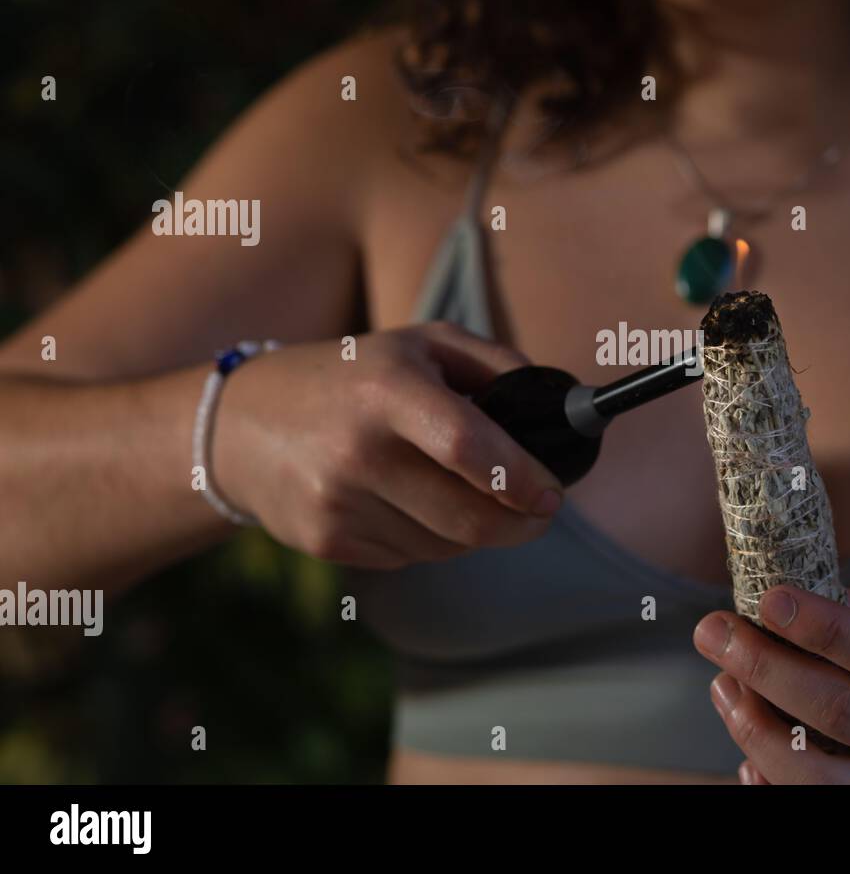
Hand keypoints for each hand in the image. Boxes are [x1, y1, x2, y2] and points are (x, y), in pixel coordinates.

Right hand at [212, 322, 564, 567]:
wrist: (238, 426)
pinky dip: (428, 540)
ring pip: (445, 546)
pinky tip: (405, 503)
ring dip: (471, 530)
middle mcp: (357, 449)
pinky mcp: (325, 541)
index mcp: (387, 389)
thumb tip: (558, 408)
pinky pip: (409, 558)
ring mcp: (337, 502)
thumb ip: (495, 365)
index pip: (466, 445)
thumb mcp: (421, 344)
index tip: (552, 495)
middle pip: (466, 517)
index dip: (519, 478)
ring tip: (457, 493)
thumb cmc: (351, 377)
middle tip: (537, 514)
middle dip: (518, 524)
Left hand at [693, 576, 849, 783]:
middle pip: (841, 712)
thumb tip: (842, 598)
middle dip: (766, 667)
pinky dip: (775, 783)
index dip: (825, 628)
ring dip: (758, 731)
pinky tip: (747, 748)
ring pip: (823, 778)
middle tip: (714, 631)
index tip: (770, 599)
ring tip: (722, 686)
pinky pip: (823, 811)